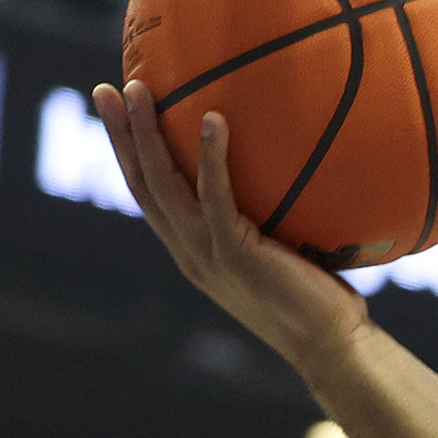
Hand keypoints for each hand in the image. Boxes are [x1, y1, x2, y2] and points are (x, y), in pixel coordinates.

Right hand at [92, 81, 372, 373]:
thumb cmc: (319, 302)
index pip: (149, 196)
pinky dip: (211, 158)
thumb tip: (284, 175)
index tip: (115, 114)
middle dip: (120, 136)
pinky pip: (217, 198)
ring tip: (139, 91)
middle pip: (142, 184)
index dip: (127, 155)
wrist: (332, 348)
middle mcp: (190, 252)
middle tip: (104, 89)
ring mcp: (208, 254)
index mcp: (193, 251)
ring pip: (164, 186)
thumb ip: (265, 222)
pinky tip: (213, 120)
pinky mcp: (235, 254)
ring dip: (147, 135)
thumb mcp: (279, 256)